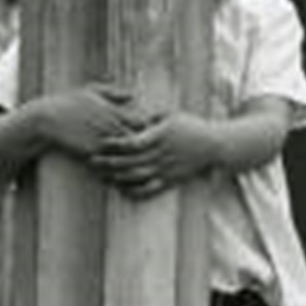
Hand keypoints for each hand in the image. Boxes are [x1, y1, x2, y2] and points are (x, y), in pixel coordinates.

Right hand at [33, 84, 138, 159]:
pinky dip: (119, 168)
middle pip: (140, 140)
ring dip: (133, 159)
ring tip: (138, 164)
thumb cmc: (69, 103)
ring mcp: (102, 140)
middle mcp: (111, 126)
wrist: (47, 119)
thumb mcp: (91, 91)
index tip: (145, 132)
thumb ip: (114, 93)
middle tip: (146, 152)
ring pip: (128, 154)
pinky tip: (121, 171)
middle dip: (144, 146)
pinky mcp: (93, 154)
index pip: (144, 121)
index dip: (147, 128)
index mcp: (114, 111)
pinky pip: (112, 164)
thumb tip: (134, 95)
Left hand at [91, 113, 218, 198]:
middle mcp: (161, 155)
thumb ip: (151, 115)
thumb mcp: (171, 114)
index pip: (132, 142)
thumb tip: (133, 115)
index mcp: (160, 136)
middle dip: (109, 161)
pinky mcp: (171, 180)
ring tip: (102, 175)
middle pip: (130, 160)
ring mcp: (165, 169)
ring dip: (117, 177)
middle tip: (92, 160)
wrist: (213, 145)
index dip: (115, 144)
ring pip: (137, 176)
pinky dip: (135, 190)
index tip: (101, 142)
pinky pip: (150, 188)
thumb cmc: (191, 126)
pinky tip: (122, 189)